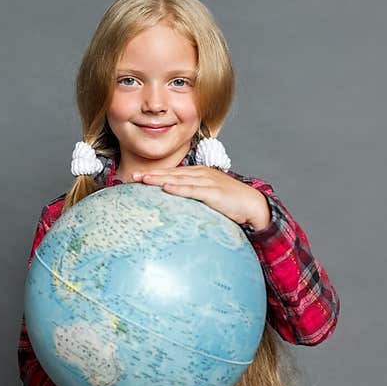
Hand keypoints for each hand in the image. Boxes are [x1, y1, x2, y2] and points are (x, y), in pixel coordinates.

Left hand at [133, 165, 270, 228]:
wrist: (253, 205)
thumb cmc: (231, 204)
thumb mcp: (210, 199)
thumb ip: (194, 200)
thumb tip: (177, 212)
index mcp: (199, 175)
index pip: (173, 173)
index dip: (156, 174)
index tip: (138, 177)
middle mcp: (201, 175)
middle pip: (172, 174)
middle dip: (152, 175)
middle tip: (133, 176)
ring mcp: (207, 182)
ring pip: (179, 179)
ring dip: (160, 179)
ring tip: (143, 180)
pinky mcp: (214, 193)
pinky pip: (192, 190)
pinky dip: (178, 188)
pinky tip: (166, 188)